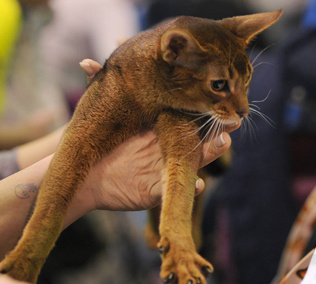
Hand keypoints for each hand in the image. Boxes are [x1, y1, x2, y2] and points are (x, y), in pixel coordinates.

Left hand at [74, 59, 237, 211]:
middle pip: (198, 139)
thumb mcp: (100, 115)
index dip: (202, 108)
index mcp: (159, 128)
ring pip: (193, 162)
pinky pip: (175, 190)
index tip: (218, 97)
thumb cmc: (97, 141)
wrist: (86, 175)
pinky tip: (199, 184)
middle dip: (216, 129)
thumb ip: (97, 88)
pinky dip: (190, 188)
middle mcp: (166, 148)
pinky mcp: (155, 191)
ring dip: (210, 154)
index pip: (186, 116)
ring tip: (222, 143)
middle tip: (231, 121)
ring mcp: (163, 169)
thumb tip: (84, 61)